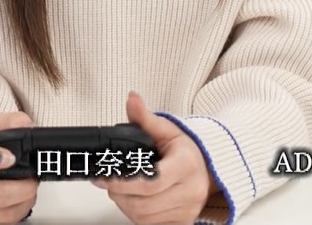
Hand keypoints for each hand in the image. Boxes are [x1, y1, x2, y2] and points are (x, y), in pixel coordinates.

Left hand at [92, 91, 222, 224]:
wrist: (207, 170)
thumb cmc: (186, 151)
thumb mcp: (167, 130)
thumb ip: (145, 117)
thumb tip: (131, 99)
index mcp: (187, 165)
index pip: (151, 181)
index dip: (123, 182)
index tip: (103, 177)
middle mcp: (191, 191)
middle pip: (143, 203)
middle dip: (119, 193)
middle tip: (109, 182)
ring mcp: (187, 211)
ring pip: (143, 217)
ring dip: (125, 205)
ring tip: (123, 191)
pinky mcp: (182, 224)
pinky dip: (138, 216)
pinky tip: (137, 202)